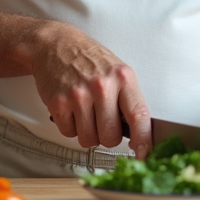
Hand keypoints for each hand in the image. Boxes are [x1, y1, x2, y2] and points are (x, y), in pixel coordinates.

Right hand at [31, 22, 151, 158]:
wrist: (55, 45)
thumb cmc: (89, 59)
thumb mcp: (117, 71)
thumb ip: (128, 99)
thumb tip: (140, 132)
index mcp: (122, 78)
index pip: (139, 115)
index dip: (144, 140)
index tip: (144, 153)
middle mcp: (102, 86)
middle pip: (111, 137)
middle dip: (106, 135)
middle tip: (101, 119)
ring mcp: (79, 95)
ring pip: (89, 139)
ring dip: (87, 132)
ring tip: (84, 111)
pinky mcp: (58, 102)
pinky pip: (68, 133)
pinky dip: (69, 126)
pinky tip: (70, 108)